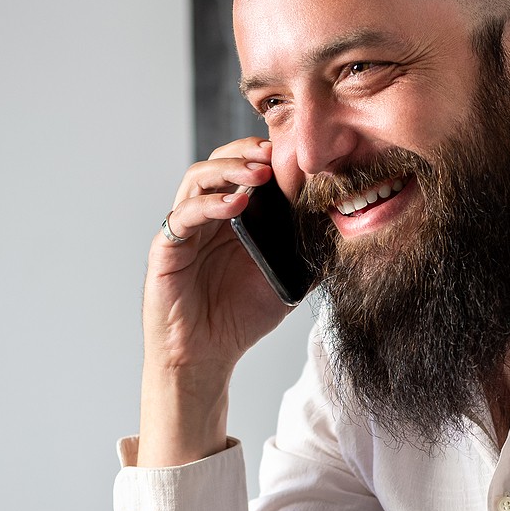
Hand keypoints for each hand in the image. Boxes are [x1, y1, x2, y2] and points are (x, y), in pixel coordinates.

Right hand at [144, 137, 297, 375]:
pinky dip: (210, 204)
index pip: (242, 171)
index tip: (291, 153)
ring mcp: (184, 230)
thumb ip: (308, 256)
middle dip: (244, 152)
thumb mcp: (285, 282)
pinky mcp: (166, 249)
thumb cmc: (239, 320)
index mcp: (232, 220)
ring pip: (197, 180)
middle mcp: (206, 218)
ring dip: (228, 170)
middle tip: (272, 154)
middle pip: (217, 164)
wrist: (206, 357)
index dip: (262, 156)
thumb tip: (343, 234)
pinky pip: (183, 216)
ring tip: (258, 173)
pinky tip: (237, 204)